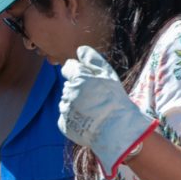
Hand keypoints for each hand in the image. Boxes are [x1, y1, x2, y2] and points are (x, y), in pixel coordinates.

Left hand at [59, 45, 155, 174]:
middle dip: (78, 89)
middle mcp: (69, 92)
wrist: (117, 129)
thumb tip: (80, 50)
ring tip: (92, 110)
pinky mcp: (64, 124)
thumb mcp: (108, 74)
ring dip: (75, 103)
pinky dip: (74, 118)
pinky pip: (65, 117)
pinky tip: (88, 119)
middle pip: (69, 86)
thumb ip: (92, 59)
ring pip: (66, 102)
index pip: (68, 68)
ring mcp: (65, 109)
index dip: (78, 72)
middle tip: (95, 98)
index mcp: (78, 78)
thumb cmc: (115, 99)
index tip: (87, 79)